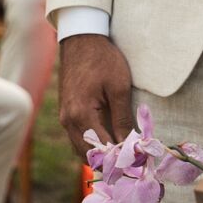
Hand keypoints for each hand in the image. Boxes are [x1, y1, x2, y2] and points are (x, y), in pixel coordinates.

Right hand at [58, 33, 133, 153]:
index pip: (101, 151)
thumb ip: (123, 120)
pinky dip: (93, 144)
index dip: (120, 160)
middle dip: (110, 162)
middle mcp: (68, 121)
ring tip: (124, 153)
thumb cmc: (103, 59)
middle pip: (88, 156)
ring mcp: (65, 117)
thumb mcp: (119, 88)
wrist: (81, 38)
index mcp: (80, 115)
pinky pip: (78, 138)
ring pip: (81, 149)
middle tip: (133, 162)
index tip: (138, 164)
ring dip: (101, 154)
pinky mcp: (66, 112)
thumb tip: (131, 147)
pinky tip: (111, 139)